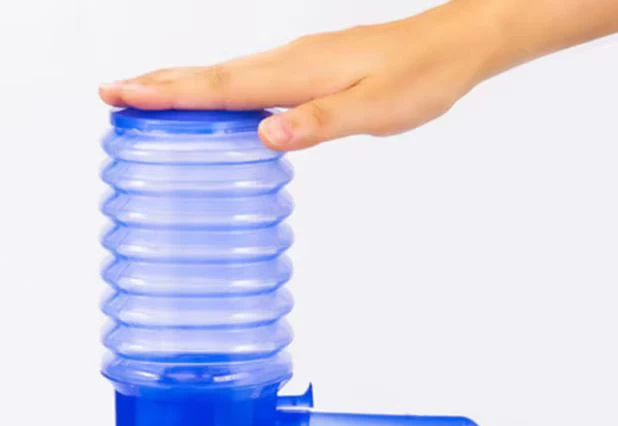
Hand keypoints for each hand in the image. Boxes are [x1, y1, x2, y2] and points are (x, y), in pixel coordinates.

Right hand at [98, 0, 617, 151]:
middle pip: (212, 73)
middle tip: (113, 95)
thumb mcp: (374, 108)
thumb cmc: (419, 77)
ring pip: (230, 74)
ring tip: (148, 97)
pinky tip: (221, 104)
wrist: (452, 46)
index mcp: (298, 72)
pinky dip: (223, 90)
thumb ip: (320, 123)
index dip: (170, 93)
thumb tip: (265, 134)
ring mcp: (301, 63)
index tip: (122, 95)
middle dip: (161, 85)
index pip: (221, 84)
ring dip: (186, 85)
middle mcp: (292, 62)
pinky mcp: (314, 70)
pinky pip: (254, 80)